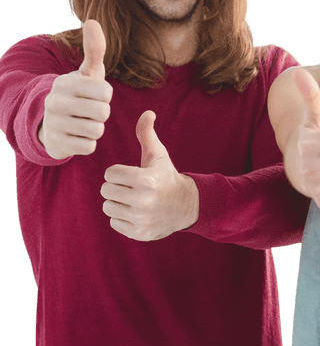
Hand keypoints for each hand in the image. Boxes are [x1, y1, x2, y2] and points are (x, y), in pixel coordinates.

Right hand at [39, 19, 112, 158]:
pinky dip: (88, 143)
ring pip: (97, 130)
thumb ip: (94, 49)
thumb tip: (93, 21)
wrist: (51, 122)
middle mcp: (55, 102)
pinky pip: (89, 146)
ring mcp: (54, 124)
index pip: (105, 92)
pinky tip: (78, 136)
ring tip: (84, 122)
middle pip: (103, 112)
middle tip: (90, 110)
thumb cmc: (79, 93)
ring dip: (96, 128)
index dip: (105, 96)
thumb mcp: (87, 72)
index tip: (95, 95)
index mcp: (65, 83)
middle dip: (102, 113)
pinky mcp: (56, 144)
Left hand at [101, 111, 199, 239]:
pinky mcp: (140, 233)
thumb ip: (147, 134)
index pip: (110, 173)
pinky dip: (122, 218)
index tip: (132, 174)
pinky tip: (135, 212)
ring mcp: (142, 219)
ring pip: (108, 207)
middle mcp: (144, 201)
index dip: (119, 172)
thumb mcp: (159, 155)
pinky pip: (114, 222)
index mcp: (146, 180)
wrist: (187, 205)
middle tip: (130, 187)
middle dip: (116, 187)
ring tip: (132, 200)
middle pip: (106, 191)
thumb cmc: (166, 176)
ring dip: (117, 202)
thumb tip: (147, 112)